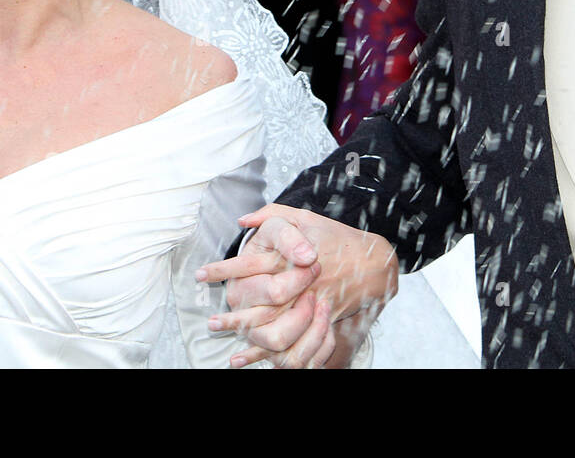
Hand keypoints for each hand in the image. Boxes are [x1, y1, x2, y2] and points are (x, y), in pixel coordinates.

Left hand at [197, 203, 398, 367]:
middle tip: (211, 320)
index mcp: (290, 255)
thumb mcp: (305, 218)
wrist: (372, 263)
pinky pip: (291, 343)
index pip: (250, 263)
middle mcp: (297, 280)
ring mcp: (309, 302)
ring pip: (273, 326)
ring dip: (246, 334)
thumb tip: (243, 221)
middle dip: (231, 313)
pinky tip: (243, 358)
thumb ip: (273, 216)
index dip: (224, 270)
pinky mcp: (319, 319)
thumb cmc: (336, 238)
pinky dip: (265, 354)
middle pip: (257, 302)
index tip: (202, 274)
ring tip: (223, 335)